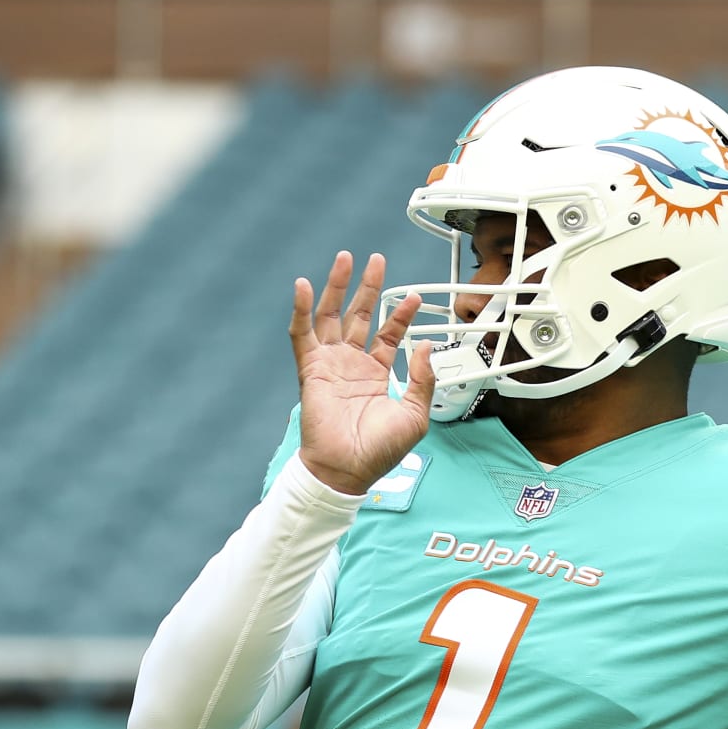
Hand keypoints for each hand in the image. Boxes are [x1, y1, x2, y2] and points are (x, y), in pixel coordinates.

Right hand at [289, 251, 435, 495]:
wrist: (348, 469)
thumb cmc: (379, 451)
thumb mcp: (415, 414)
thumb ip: (423, 379)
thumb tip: (425, 346)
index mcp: (376, 374)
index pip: (388, 335)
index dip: (400, 315)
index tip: (413, 297)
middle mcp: (351, 364)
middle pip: (359, 315)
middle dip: (367, 287)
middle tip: (375, 260)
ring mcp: (329, 364)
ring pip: (332, 316)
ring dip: (337, 287)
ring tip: (345, 258)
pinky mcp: (310, 369)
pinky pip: (302, 334)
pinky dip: (301, 310)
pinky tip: (305, 286)